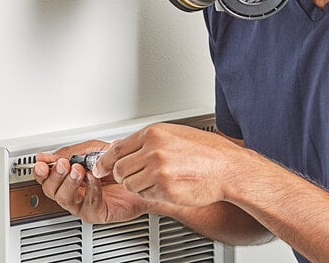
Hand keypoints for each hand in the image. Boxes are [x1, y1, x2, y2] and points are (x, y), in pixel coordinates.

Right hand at [34, 140, 147, 223]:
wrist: (146, 175)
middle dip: (55, 176)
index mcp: (71, 177)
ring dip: (69, 183)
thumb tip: (51, 154)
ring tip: (78, 170)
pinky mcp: (98, 212)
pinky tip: (95, 179)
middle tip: (63, 164)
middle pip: (52, 190)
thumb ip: (76, 152)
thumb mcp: (98, 150)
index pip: (48, 177)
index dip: (42, 170)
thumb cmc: (123, 164)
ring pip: (66, 199)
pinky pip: (87, 204)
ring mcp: (84, 203)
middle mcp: (75, 192)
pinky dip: (90, 189)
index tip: (41, 162)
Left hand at [92, 123, 240, 207]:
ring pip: (130, 185)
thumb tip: (126, 147)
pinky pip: (145, 196)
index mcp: (155, 133)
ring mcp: (158, 171)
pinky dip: (152, 194)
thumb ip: (149, 140)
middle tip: (136, 174)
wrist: (227, 168)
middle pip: (120, 169)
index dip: (106, 161)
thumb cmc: (207, 151)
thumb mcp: (175, 134)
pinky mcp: (164, 190)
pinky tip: (167, 185)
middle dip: (125, 175)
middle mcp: (154, 150)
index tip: (101, 167)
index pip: (117, 149)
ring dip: (139, 185)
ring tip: (158, 179)